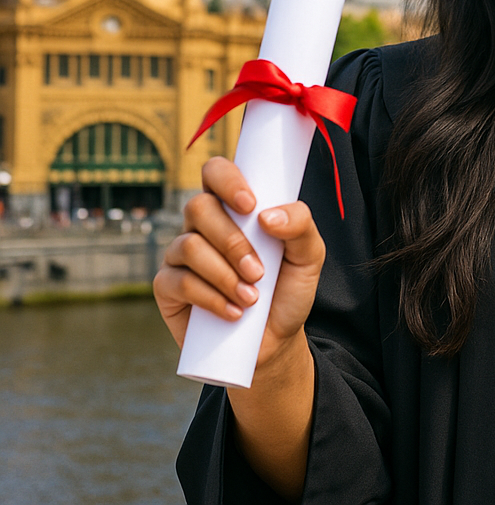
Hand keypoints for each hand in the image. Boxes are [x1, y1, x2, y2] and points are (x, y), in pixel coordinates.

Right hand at [153, 156, 325, 370]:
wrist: (274, 341)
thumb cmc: (288, 289)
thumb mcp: (309, 256)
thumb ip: (301, 225)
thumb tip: (267, 216)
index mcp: (234, 206)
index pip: (216, 171)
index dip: (227, 180)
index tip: (250, 205)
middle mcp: (203, 224)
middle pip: (199, 207)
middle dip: (232, 241)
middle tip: (259, 271)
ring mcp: (181, 254)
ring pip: (188, 245)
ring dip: (224, 274)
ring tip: (251, 298)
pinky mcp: (168, 287)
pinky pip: (177, 280)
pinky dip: (210, 298)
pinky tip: (233, 312)